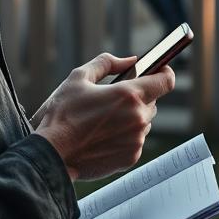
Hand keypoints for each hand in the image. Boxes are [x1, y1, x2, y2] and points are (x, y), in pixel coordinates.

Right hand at [31, 53, 175, 180]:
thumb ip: (107, 63)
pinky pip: (135, 141)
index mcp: (129, 95)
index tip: (159, 70)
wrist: (52, 155)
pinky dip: (124, 137)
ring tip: (104, 121)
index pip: (166, 81)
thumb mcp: (79, 78)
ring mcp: (136, 140)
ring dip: (131, 118)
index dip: (164, 73)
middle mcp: (138, 118)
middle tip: (114, 100)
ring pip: (143, 122)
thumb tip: (129, 60)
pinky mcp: (131, 158)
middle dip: (138, 98)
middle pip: (152, 102)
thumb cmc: (62, 115)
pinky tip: (103, 136)